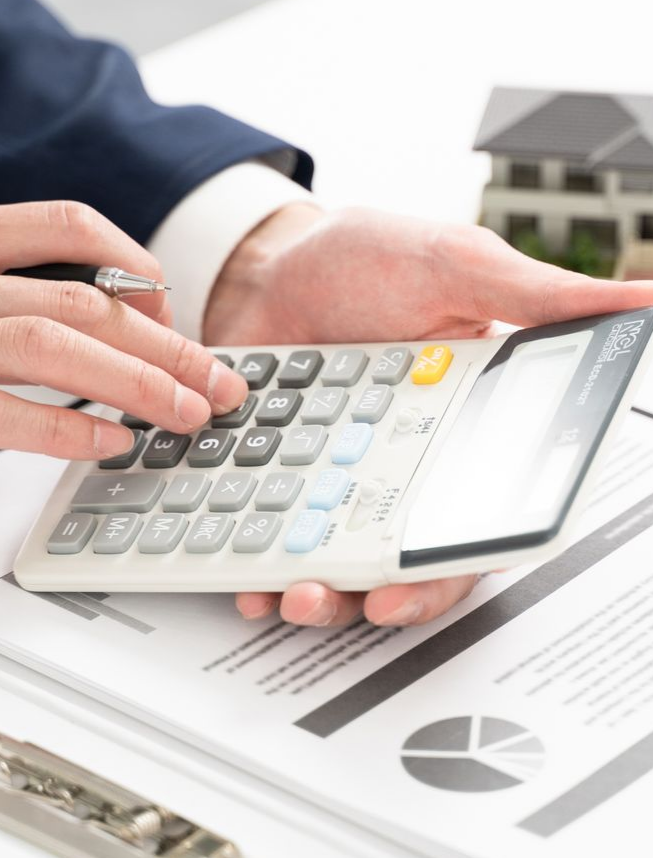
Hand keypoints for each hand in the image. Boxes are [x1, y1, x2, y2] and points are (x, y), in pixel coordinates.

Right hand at [0, 202, 246, 507]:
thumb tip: (55, 315)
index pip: (62, 224)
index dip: (137, 265)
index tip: (172, 311)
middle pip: (77, 294)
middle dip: (163, 339)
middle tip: (213, 377)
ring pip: (48, 346)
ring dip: (135, 382)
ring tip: (184, 414)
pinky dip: (65, 431)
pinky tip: (107, 446)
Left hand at [205, 203, 652, 629]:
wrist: (267, 259)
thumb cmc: (364, 260)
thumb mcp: (457, 266)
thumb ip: (541, 298)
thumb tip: (644, 303)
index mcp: (458, 427)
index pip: (474, 517)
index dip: (454, 562)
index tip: (421, 579)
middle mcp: (398, 464)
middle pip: (405, 559)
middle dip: (382, 594)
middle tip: (353, 597)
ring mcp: (333, 476)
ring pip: (338, 563)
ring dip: (319, 595)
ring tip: (291, 592)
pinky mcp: (278, 479)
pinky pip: (272, 540)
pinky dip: (256, 566)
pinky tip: (244, 574)